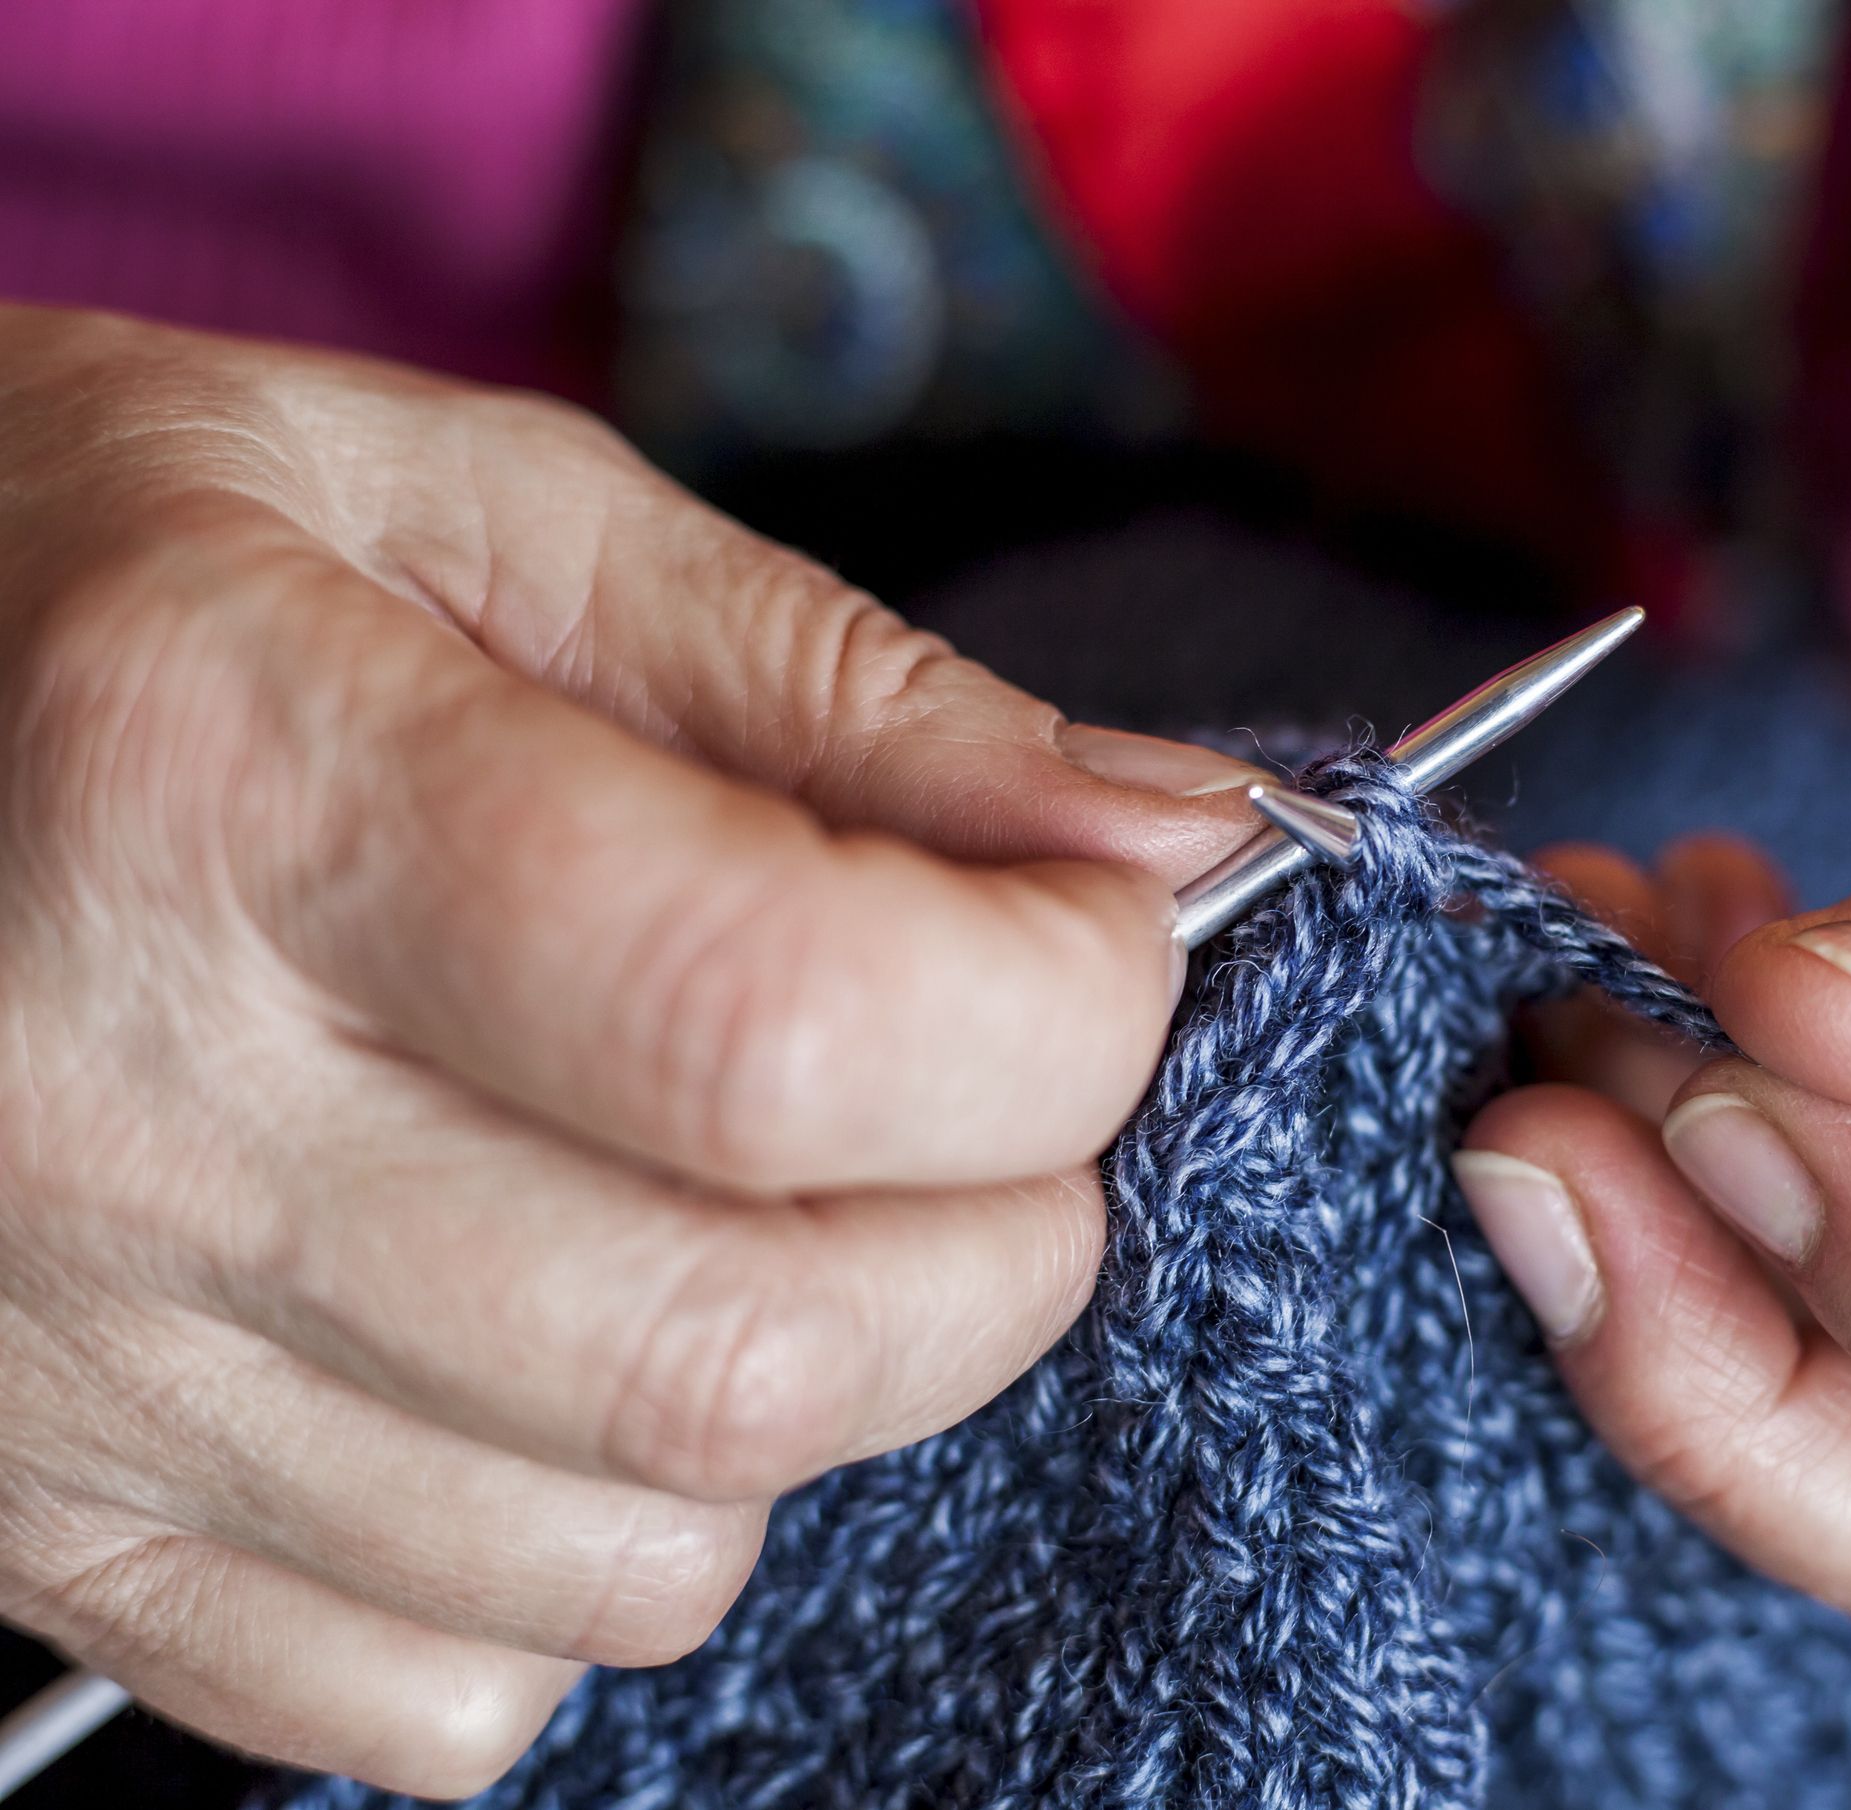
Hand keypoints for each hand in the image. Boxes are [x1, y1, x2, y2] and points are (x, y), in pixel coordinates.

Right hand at [0, 307, 1259, 1791]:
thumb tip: (1168, 838)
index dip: (1051, 1012)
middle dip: (1007, 1230)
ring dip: (819, 1387)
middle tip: (999, 1082)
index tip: (1102, 941)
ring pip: (643, 1553)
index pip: (776, 1023)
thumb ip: (843, 689)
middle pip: (749, 1346)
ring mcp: (72, 1375)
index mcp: (239, 787)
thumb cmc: (133, 569)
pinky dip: (604, 1543)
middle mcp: (127, 1119)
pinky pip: (460, 1689)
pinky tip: (554, 1339)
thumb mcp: (478, 510)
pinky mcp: (55, 1533)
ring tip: (749, 1188)